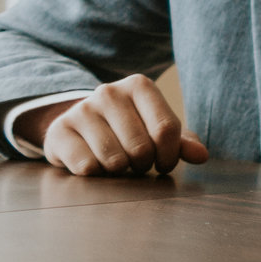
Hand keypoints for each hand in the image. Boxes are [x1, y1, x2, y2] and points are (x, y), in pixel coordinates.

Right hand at [23, 77, 207, 175]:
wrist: (80, 127)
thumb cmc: (129, 130)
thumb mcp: (157, 130)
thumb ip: (183, 142)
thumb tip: (202, 156)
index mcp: (139, 86)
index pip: (167, 129)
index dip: (169, 155)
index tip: (164, 164)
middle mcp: (109, 92)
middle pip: (141, 147)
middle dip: (143, 165)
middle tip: (137, 164)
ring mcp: (82, 110)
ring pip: (114, 160)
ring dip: (120, 172)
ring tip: (117, 164)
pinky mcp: (59, 131)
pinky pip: (87, 168)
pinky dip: (96, 175)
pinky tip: (94, 165)